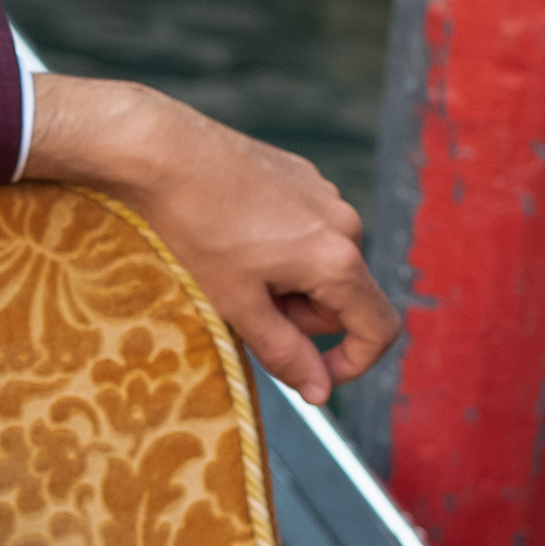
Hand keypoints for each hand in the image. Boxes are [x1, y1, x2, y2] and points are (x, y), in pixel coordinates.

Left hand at [24, 73, 397, 404]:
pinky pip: (305, 234)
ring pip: (321, 267)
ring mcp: (327, 195)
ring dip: (286, 284)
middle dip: (299, 316)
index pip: (379, 328)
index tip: (311, 376)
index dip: (352, 364)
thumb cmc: (196, 229)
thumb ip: (284, 352)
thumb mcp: (237, 304)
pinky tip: (232, 233)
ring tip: (231, 265)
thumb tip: (320, 393)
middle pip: (342, 300)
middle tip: (243, 304)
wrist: (164, 152)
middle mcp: (345, 223)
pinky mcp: (305, 178)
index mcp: (338, 259)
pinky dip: (278, 251)